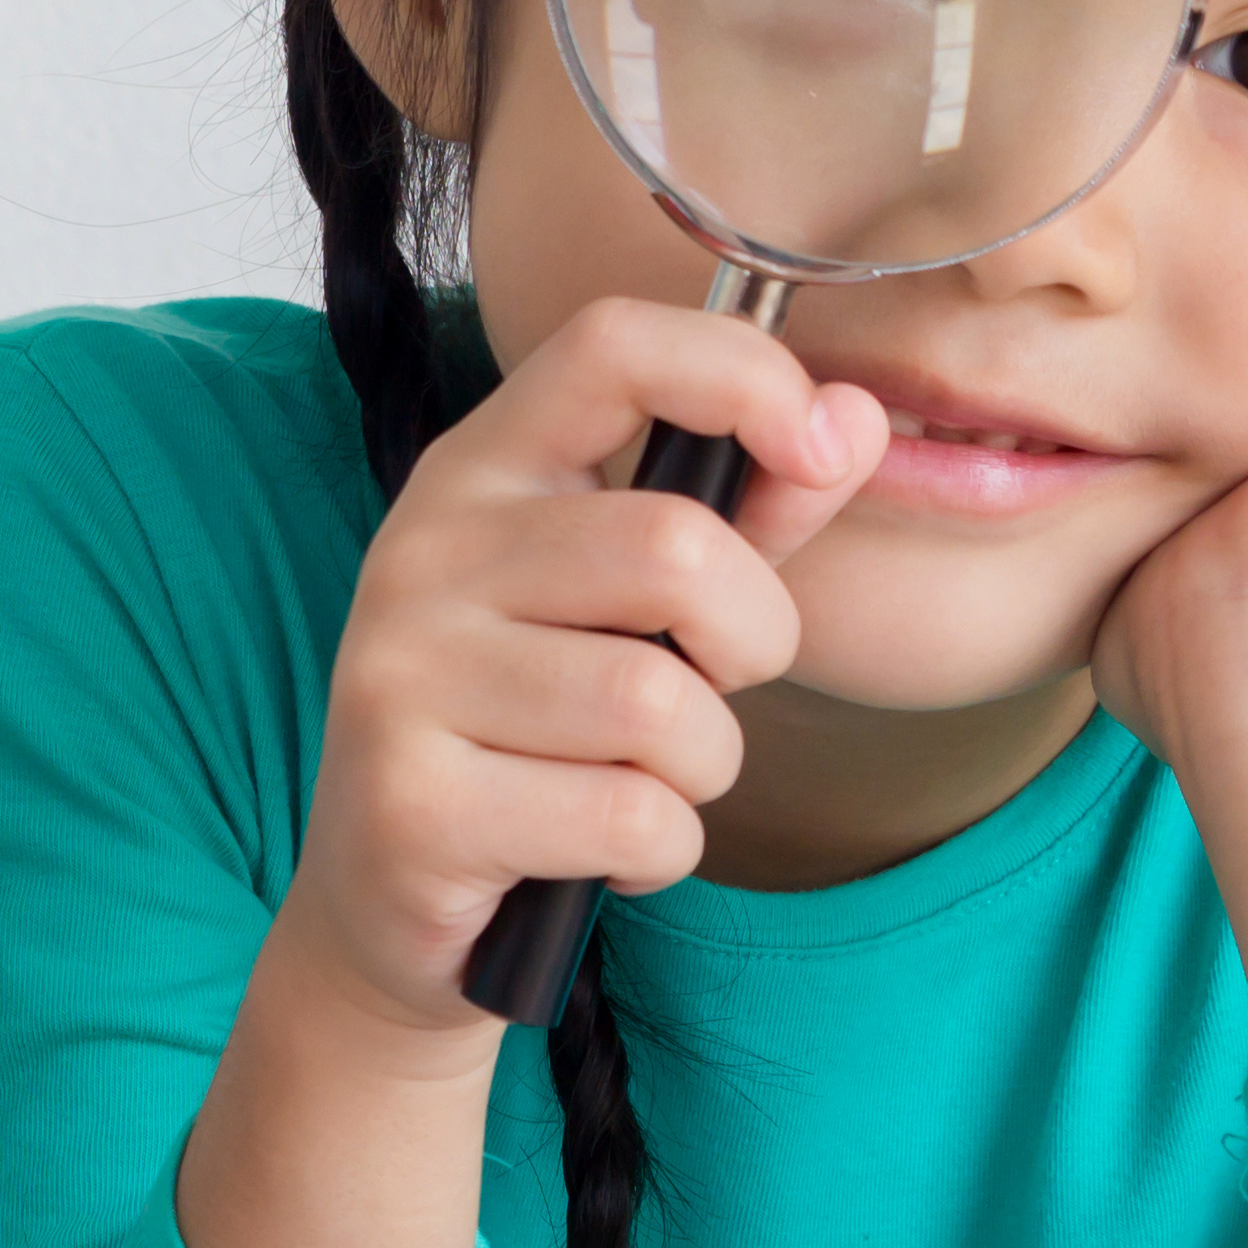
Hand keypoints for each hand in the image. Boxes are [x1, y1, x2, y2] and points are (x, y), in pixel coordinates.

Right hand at [276, 297, 890, 1035]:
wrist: (392, 899)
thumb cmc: (539, 733)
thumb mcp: (643, 605)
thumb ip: (748, 511)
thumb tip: (856, 419)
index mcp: (480, 471)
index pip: (610, 347)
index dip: (742, 372)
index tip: (816, 442)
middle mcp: (422, 552)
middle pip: (675, 548)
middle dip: (752, 642)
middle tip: (708, 692)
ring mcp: (401, 675)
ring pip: (660, 704)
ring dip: (700, 769)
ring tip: (637, 784)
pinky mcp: (412, 803)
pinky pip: (628, 817)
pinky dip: (656, 851)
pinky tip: (596, 851)